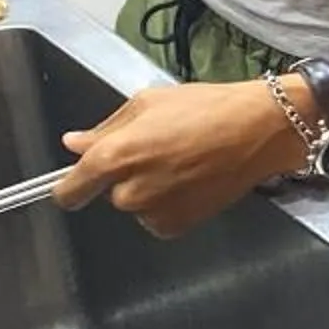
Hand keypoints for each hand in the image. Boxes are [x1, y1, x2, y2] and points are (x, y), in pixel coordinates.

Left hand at [54, 82, 302, 236]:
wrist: (260, 130)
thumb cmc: (208, 108)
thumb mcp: (149, 103)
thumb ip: (106, 129)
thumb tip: (75, 144)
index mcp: (115, 156)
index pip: (69, 191)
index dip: (68, 187)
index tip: (73, 185)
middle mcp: (130, 191)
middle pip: (108, 195)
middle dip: (124, 177)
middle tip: (156, 151)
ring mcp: (155, 212)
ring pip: (135, 207)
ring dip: (148, 191)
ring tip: (180, 163)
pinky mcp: (179, 225)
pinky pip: (158, 218)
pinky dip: (168, 204)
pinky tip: (191, 180)